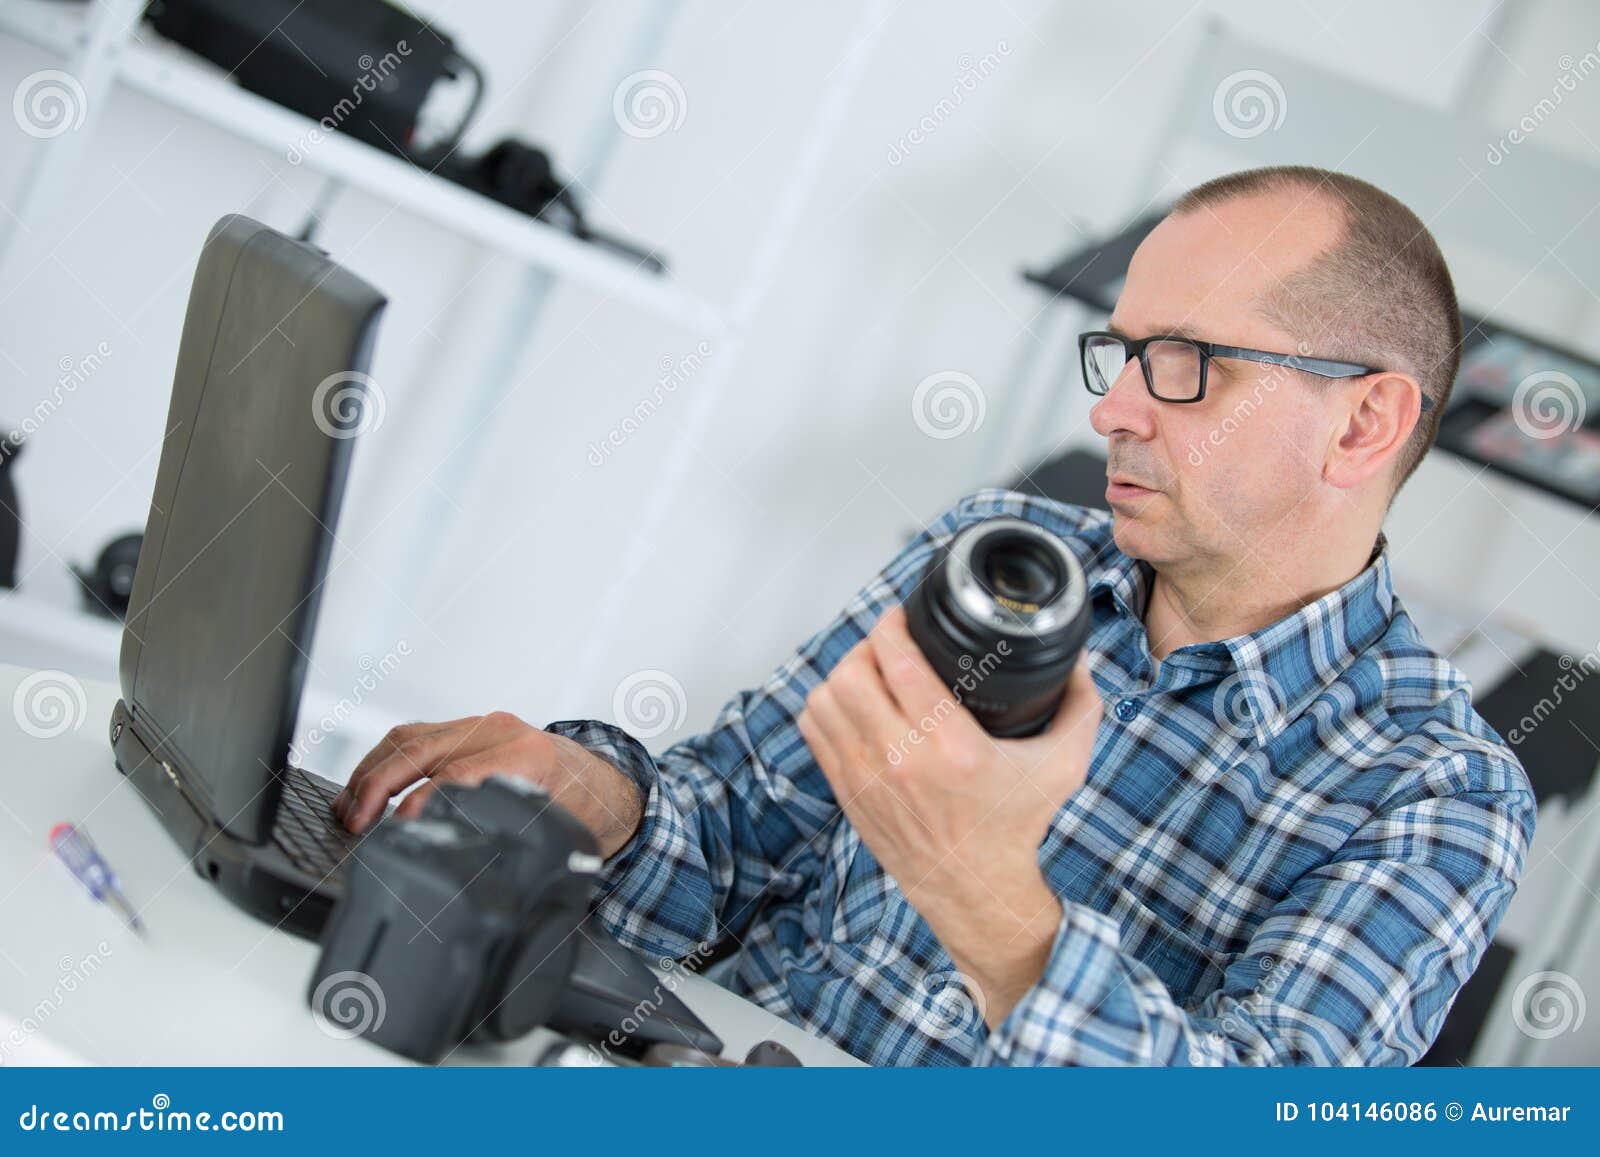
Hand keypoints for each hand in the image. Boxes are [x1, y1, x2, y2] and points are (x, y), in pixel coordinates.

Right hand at [333, 712, 644, 857]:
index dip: (420, 802)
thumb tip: (471, 870)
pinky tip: (365, 787)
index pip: (459, 774)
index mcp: (528, 757)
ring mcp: (482, 725)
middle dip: (377, 786)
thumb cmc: (583, 810)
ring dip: (370, 772)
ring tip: (347, 810)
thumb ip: (512, 839)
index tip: (394, 828)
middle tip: (352, 823)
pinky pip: (415, 736)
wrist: (604, 782)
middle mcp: (501, 732)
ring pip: (410, 738)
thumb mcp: (555, 830)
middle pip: (422, 749)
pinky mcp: (468, 726)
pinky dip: (383, 761)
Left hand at [796, 605, 1103, 1025]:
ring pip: (825, 698)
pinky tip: (851, 704)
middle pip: (851, 673)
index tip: (901, 617)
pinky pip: (814, 729)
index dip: (892, 626)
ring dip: (842, 676)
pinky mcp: (846, 791)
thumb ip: (1080, 707)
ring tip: (868, 673)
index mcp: (951, 746)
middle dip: (866, 648)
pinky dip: (826, 707)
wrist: (973, 889)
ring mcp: (866, 777)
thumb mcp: (1064, 765)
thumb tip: (1080, 660)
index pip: (899, 664)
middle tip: (886, 647)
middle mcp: (901, 759)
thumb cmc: (1014, 827)